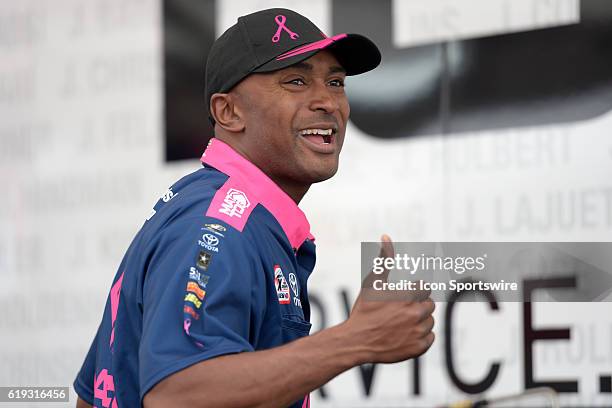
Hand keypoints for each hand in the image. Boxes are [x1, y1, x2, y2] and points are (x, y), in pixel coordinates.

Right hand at [345, 235, 434, 363]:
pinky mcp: (419, 347)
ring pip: (430, 322)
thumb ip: (383, 260)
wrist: (356, 341)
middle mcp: (416, 314)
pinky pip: (429, 338)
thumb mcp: (372, 282)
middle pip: (429, 305)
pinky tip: (404, 335)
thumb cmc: (364, 310)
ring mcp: (418, 332)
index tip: (403, 298)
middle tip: (400, 311)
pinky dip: (420, 337)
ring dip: (419, 321)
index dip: (413, 292)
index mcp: (408, 296)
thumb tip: (386, 237)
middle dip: (417, 306)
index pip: (425, 289)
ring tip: (400, 324)